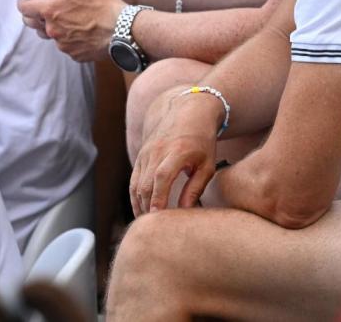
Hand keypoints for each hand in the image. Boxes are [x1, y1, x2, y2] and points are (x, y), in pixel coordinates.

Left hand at [15, 0, 124, 61]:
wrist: (123, 30)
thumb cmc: (104, 2)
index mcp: (51, 10)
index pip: (24, 8)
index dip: (23, 1)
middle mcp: (53, 30)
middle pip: (32, 23)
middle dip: (34, 14)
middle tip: (45, 5)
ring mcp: (63, 45)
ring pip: (50, 34)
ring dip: (52, 26)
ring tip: (67, 16)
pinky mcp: (75, 54)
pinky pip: (65, 45)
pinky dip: (69, 37)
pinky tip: (81, 29)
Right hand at [129, 86, 224, 213]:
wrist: (188, 111)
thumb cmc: (203, 141)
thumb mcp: (207, 164)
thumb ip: (195, 187)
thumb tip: (184, 211)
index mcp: (176, 151)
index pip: (161, 177)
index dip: (158, 198)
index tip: (158, 218)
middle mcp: (157, 151)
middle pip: (145, 184)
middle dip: (147, 208)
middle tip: (153, 229)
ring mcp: (146, 152)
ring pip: (136, 184)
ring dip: (139, 205)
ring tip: (147, 224)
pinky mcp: (141, 155)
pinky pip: (134, 179)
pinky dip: (135, 197)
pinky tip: (142, 211)